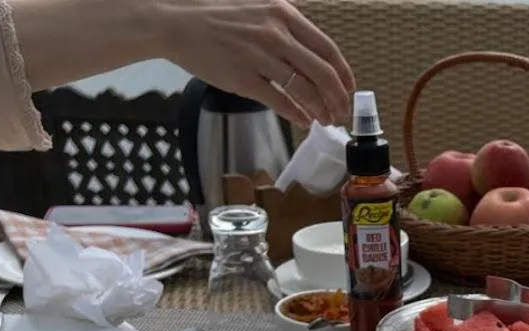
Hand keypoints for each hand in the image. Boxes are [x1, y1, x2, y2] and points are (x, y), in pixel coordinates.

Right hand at [159, 0, 354, 126]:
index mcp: (283, 15)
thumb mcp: (259, 8)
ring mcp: (259, 57)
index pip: (327, 48)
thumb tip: (312, 52)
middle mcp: (275, 34)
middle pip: (322, 72)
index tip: (350, 89)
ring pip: (303, 89)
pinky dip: (296, 114)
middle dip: (338, 98)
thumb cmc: (218, 18)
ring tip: (326, 120)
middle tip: (342, 112)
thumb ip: (286, 25)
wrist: (178, 25)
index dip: (344, 73)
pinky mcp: (243, 78)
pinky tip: (304, 121)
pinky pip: (279, 100)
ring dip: (320, 109)